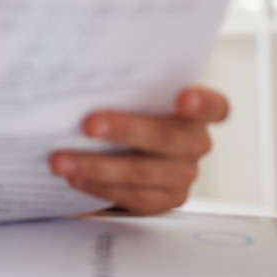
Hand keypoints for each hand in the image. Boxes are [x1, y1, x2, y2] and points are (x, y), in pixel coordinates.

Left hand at [48, 85, 228, 214]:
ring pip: (144, 172)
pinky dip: (100, 187)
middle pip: (168, 138)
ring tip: (61, 161)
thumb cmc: (130, 107)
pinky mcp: (166, 199)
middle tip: (88, 125)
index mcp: (196, 111)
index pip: (215, 107)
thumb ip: (122, 87)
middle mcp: (195, 142)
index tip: (182, 98)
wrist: (130, 145)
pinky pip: (134, 197)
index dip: (203, 104)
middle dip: (125, 130)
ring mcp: (183, 174)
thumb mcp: (132, 93)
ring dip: (98, 166)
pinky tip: (75, 178)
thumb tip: (76, 77)